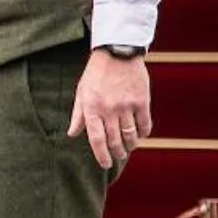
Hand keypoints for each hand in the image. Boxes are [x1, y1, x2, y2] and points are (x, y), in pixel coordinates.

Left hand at [68, 49, 152, 168]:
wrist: (116, 52)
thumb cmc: (96, 74)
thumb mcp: (81, 92)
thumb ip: (78, 115)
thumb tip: (71, 134)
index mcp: (91, 108)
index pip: (96, 139)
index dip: (101, 155)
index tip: (106, 164)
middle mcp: (109, 109)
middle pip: (115, 140)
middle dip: (117, 152)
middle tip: (119, 156)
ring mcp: (126, 106)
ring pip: (131, 135)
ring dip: (131, 145)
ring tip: (129, 147)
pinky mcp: (142, 101)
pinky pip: (145, 124)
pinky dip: (144, 133)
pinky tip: (141, 134)